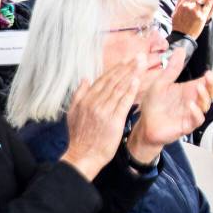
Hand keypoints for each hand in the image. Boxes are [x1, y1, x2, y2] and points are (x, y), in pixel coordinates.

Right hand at [60, 61, 141, 180]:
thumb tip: (85, 79)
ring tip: (140, 64)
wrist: (83, 156)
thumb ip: (78, 94)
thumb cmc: (79, 137)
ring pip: (120, 88)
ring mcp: (104, 111)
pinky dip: (130, 90)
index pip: (103, 80)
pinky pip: (124, 102)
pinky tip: (137, 81)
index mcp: (86, 100)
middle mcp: (95, 102)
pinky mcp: (114, 120)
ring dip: (131, 74)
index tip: (126, 60)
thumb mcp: (72, 114)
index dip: (116, 69)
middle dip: (127, 67)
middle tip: (138, 57)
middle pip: (113, 81)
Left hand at [127, 60, 212, 161]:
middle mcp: (193, 101)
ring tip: (199, 87)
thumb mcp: (161, 82)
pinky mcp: (186, 125)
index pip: (207, 82)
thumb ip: (172, 68)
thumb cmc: (153, 104)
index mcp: (189, 89)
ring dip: (204, 96)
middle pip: (210, 92)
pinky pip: (196, 120)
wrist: (144, 124)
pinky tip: (192, 105)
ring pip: (205, 105)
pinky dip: (196, 113)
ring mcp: (191, 113)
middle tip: (209, 76)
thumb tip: (180, 49)